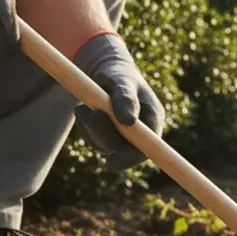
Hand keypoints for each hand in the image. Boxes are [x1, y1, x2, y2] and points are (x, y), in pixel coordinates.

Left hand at [70, 33, 165, 170]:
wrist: (106, 72)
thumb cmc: (118, 74)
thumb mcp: (122, 80)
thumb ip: (126, 98)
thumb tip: (128, 121)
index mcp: (153, 119)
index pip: (148, 148)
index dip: (130, 158)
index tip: (111, 163)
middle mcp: (140, 132)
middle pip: (122, 149)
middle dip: (101, 133)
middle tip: (86, 111)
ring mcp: (122, 137)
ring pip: (102, 145)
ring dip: (89, 126)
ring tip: (86, 104)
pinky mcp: (106, 137)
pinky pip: (90, 138)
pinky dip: (83, 124)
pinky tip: (85, 108)